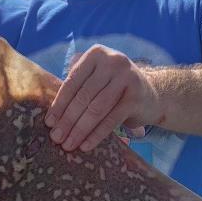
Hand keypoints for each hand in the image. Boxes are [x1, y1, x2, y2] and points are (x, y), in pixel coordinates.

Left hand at [44, 44, 159, 151]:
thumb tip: (50, 114)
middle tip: (56, 138)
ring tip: (68, 145)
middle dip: (67, 120)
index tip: (49, 123)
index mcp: (96, 54)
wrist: (153, 95)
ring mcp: (126, 78)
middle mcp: (112, 61)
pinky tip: (86, 146)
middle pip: (83, 96)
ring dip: (79, 130)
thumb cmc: (115, 89)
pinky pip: (111, 120)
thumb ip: (77, 87)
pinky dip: (96, 135)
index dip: (59, 104)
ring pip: (96, 109)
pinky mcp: (135, 97)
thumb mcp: (97, 80)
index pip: (72, 82)